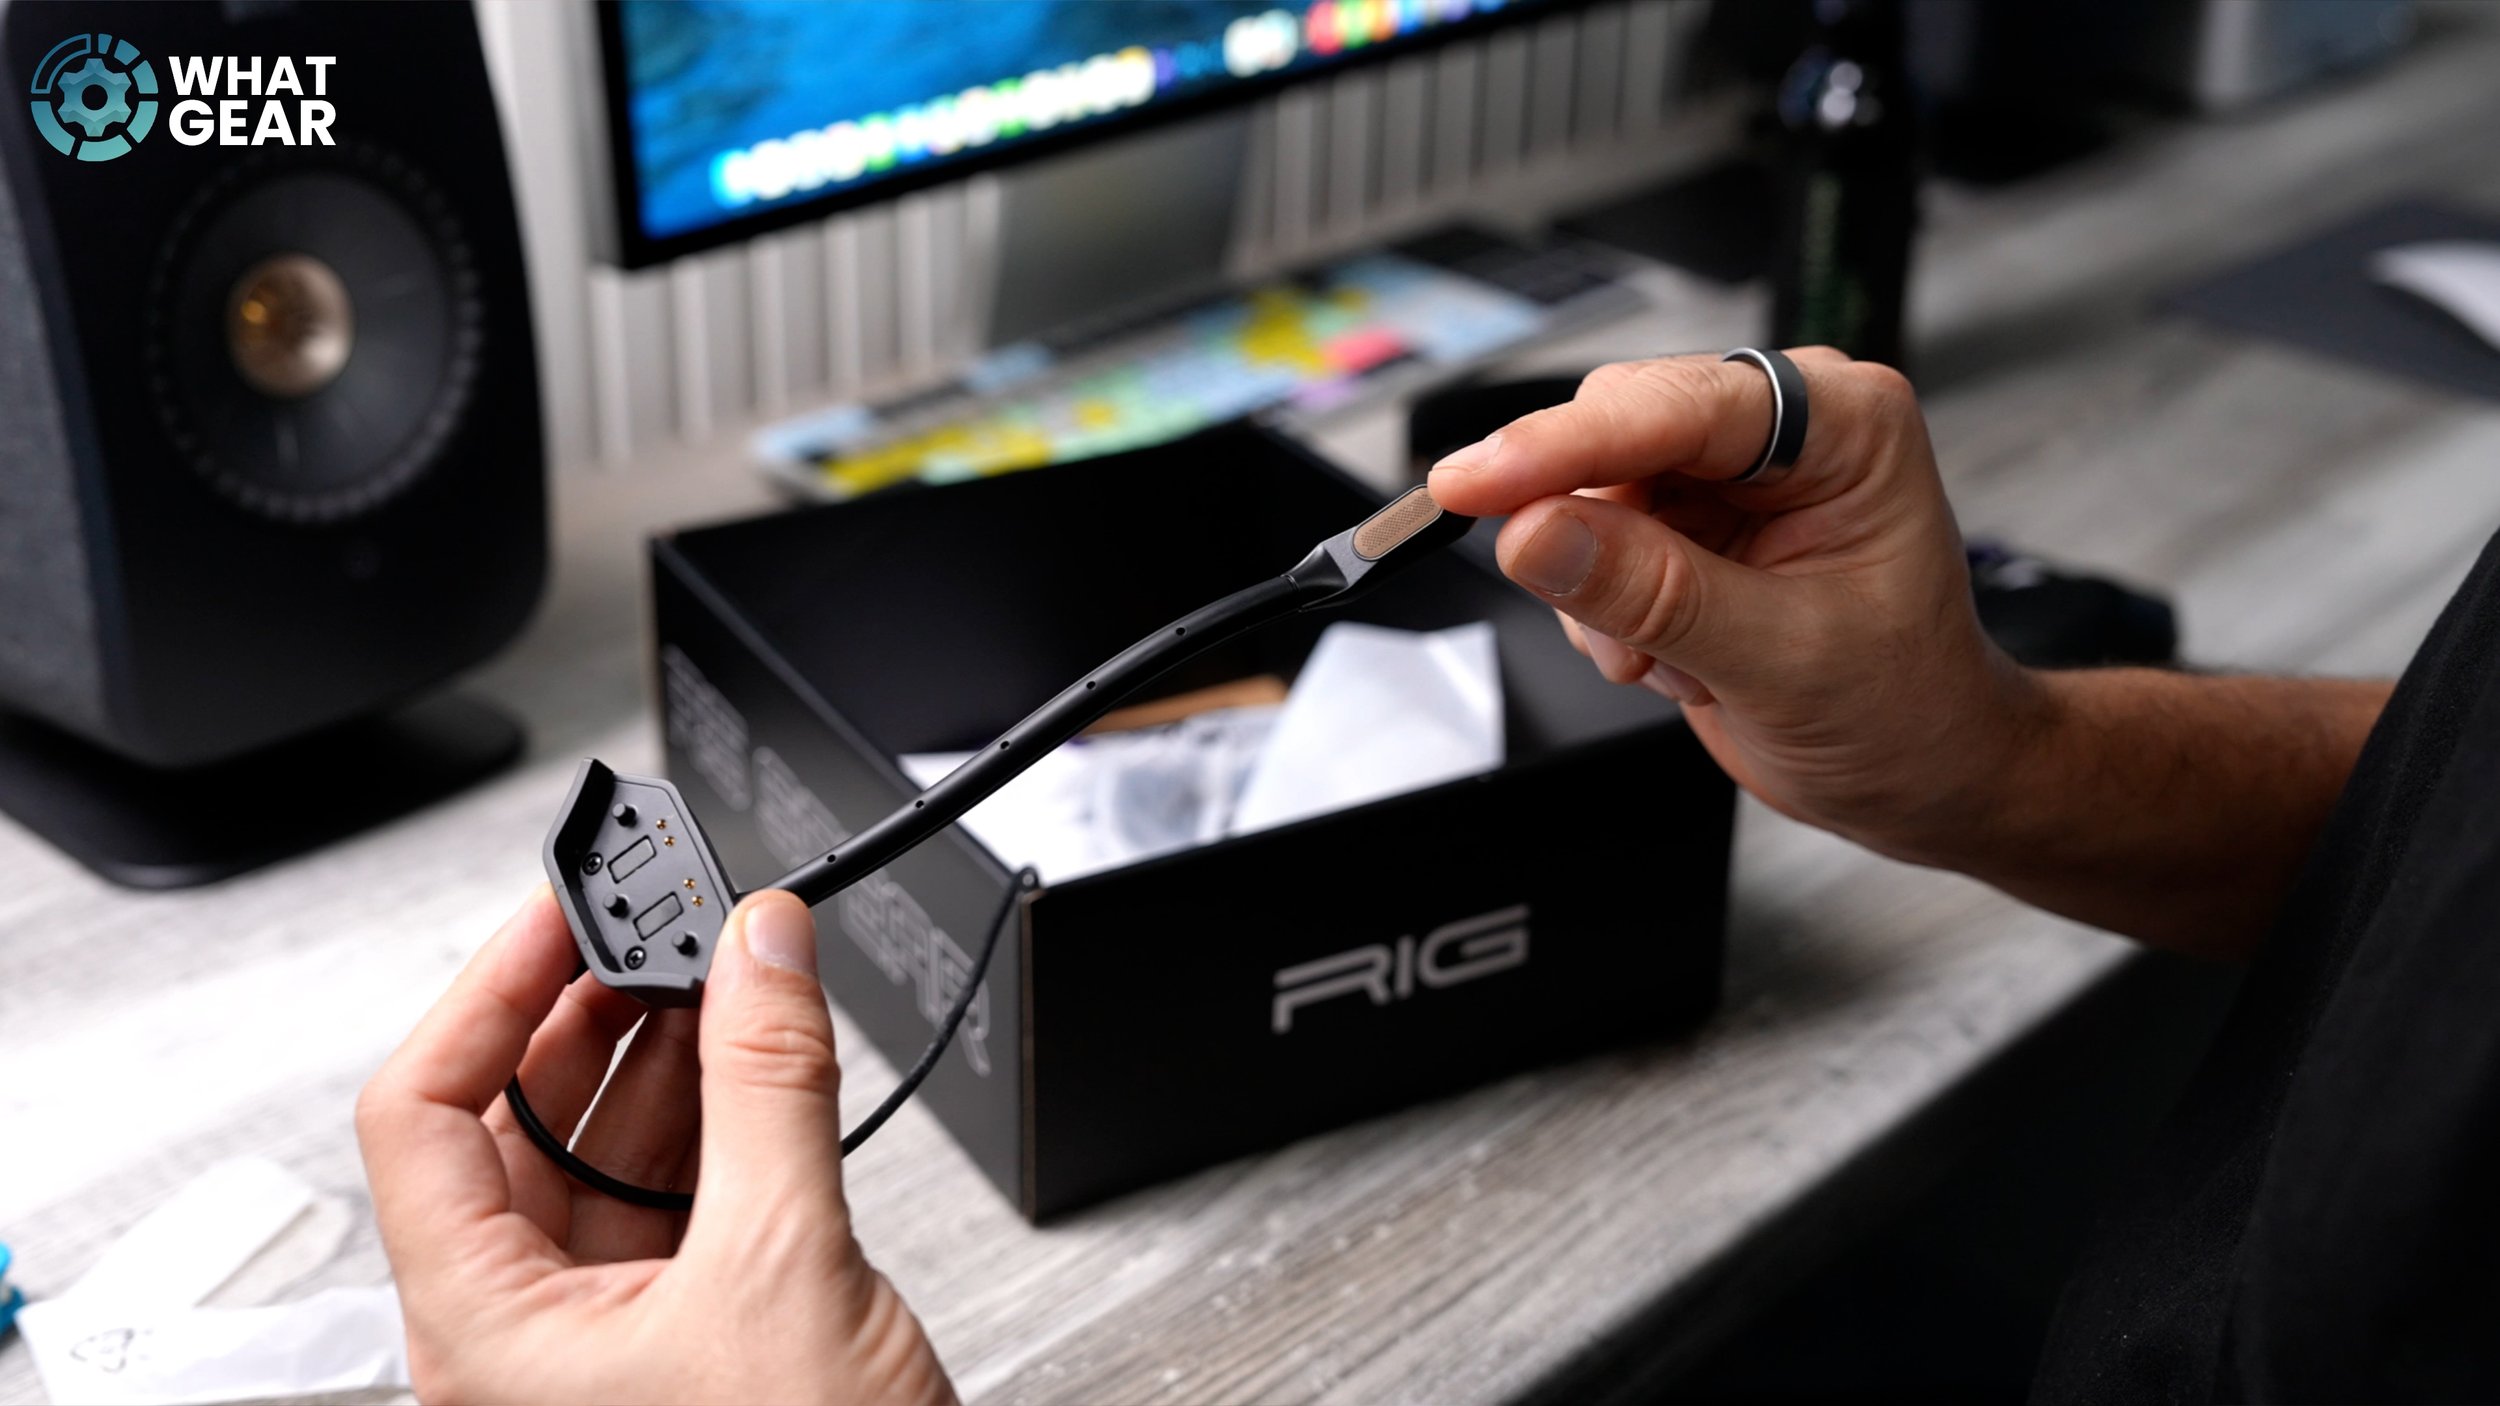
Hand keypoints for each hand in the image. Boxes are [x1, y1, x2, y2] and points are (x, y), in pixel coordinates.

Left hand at [357, 886, 953, 1405]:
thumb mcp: (784, 1270)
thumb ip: (771, 1087)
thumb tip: (760, 947)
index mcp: (485, 1332)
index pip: (422, 1114)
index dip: (488, 988)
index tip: (567, 904)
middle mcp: (525, 1336)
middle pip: (516, 1122)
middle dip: (596, 1007)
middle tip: (665, 920)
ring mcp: (606, 1339)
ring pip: (606, 1154)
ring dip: (672, 1052)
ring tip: (731, 969)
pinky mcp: (688, 1337)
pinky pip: (676, 1196)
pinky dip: (723, 1115)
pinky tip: (763, 1055)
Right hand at [1428, 348, 2035, 865]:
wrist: (1922, 774)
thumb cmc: (1907, 711)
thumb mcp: (1781, 660)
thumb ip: (1652, 592)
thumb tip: (1533, 533)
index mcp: (1846, 424)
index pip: (1678, 405)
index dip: (1564, 444)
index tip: (1473, 484)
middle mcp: (1786, 431)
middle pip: (1618, 430)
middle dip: (1585, 527)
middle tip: (1592, 614)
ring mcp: (1731, 480)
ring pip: (1587, 493)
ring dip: (1600, 590)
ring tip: (1676, 659)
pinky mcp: (1687, 529)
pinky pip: (1587, 545)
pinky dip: (1603, 616)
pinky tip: (1672, 658)